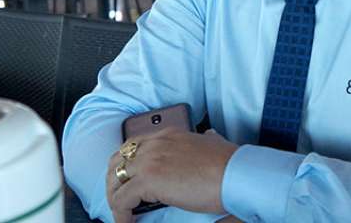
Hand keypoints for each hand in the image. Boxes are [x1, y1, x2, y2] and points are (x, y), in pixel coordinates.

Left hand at [106, 128, 238, 222]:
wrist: (235, 174)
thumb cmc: (229, 163)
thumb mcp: (214, 142)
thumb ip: (207, 139)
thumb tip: (210, 137)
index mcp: (169, 135)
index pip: (133, 145)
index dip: (126, 165)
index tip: (127, 180)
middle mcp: (156, 143)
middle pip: (117, 160)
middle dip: (114, 181)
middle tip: (120, 199)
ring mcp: (150, 160)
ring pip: (114, 179)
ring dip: (114, 198)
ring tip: (122, 214)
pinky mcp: (148, 180)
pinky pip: (121, 200)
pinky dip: (120, 214)